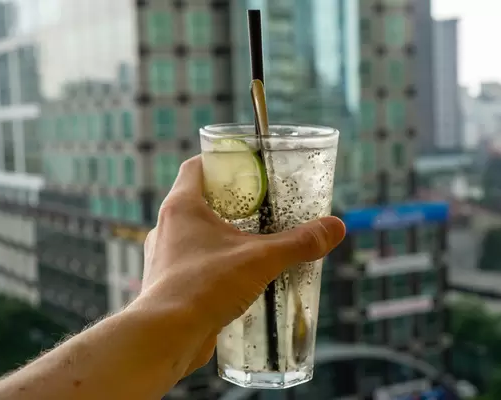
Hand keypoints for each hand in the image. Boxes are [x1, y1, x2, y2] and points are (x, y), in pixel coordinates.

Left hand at [139, 156, 345, 374]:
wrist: (167, 336)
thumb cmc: (204, 287)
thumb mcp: (260, 259)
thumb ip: (298, 243)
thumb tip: (335, 227)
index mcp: (181, 206)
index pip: (196, 167)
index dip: (219, 161)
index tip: (245, 166)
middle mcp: (167, 227)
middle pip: (198, 201)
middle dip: (230, 203)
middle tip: (260, 207)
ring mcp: (164, 257)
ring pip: (195, 236)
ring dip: (222, 237)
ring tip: (253, 244)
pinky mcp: (168, 285)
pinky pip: (194, 265)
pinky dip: (215, 265)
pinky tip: (237, 279)